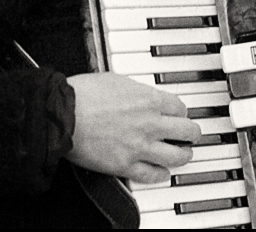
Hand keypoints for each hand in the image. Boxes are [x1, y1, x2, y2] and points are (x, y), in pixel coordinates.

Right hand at [66, 72, 200, 183]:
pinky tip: (162, 172)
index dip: (181, 113)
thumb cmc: (83, 95)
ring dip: (183, 155)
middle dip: (191, 134)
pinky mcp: (126, 165)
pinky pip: (154, 175)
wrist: (64, 115)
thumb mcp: (116, 80)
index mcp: (148, 100)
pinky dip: (162, 174)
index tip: (179, 115)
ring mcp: (140, 147)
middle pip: (187, 132)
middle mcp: (150, 124)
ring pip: (177, 156)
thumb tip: (142, 95)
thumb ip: (136, 90)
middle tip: (190, 135)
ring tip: (182, 154)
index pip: (180, 108)